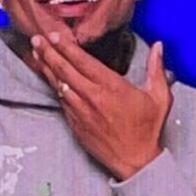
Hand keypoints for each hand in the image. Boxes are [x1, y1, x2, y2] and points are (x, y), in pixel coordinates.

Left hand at [31, 29, 173, 182]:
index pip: (83, 61)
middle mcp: (93, 97)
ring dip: (46, 67)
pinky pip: (60, 100)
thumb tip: (158, 46)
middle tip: (37, 38)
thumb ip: (157, 69)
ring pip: (58, 84)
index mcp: (112, 87)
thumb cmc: (148, 129)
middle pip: (64, 69)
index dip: (66, 46)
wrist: (135, 161)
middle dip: (49, 52)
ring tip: (36, 53)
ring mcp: (81, 111)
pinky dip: (52, 86)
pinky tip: (47, 77)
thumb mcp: (160, 97)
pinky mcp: (75, 123)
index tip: (55, 35)